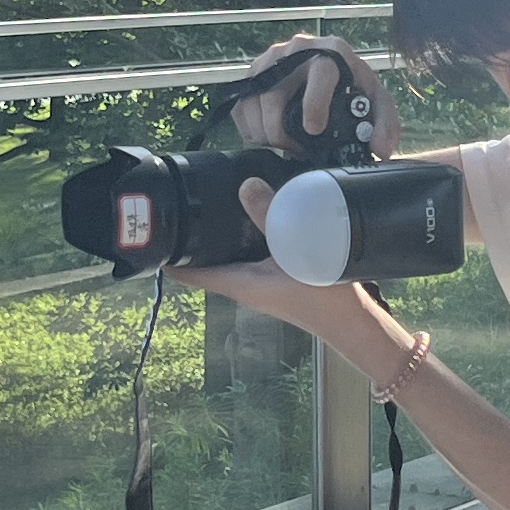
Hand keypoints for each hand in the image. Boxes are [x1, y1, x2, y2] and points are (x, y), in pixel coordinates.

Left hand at [173, 190, 384, 347]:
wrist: (356, 323)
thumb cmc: (325, 299)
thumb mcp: (299, 251)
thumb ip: (273, 217)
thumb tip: (246, 186)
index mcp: (240, 284)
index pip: (192, 273)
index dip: (169, 257)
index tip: (153, 236)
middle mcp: (245, 285)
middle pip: (207, 260)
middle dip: (193, 237)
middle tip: (181, 205)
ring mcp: (262, 282)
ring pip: (230, 255)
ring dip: (220, 235)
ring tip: (211, 203)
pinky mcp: (279, 276)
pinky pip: (252, 253)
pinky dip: (247, 235)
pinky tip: (256, 214)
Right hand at [226, 38, 394, 160]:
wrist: (328, 74)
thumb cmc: (352, 88)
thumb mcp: (376, 102)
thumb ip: (385, 124)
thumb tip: (381, 150)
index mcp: (332, 51)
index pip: (320, 72)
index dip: (314, 103)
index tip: (313, 130)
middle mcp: (297, 48)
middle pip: (275, 93)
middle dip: (282, 132)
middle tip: (295, 150)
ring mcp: (270, 59)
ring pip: (253, 102)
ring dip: (264, 134)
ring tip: (283, 146)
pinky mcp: (251, 74)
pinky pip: (241, 107)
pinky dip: (250, 130)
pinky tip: (268, 138)